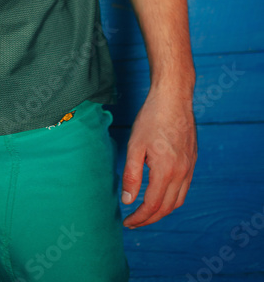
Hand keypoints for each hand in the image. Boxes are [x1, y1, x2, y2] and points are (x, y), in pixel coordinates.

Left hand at [120, 85, 196, 227]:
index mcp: (166, 171)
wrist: (173, 98)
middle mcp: (181, 173)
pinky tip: (161, 193)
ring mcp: (190, 167)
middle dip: (150, 218)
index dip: (139, 217)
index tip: (127, 222)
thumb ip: (131, 175)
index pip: (152, 205)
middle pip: (166, 207)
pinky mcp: (192, 161)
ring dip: (162, 210)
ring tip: (146, 212)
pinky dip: (172, 197)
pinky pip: (184, 188)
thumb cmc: (152, 118)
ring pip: (178, 200)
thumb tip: (127, 200)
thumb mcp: (135, 145)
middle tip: (134, 222)